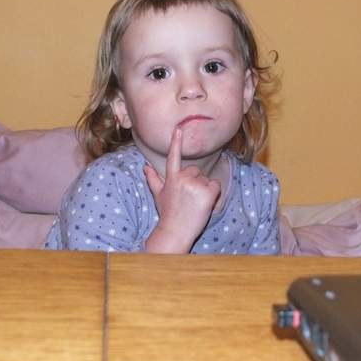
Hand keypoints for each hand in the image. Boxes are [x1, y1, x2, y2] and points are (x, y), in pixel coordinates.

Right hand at [143, 127, 220, 252]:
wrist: (175, 232)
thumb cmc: (168, 214)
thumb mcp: (158, 195)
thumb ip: (153, 179)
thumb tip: (144, 167)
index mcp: (171, 178)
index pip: (173, 156)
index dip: (176, 142)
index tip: (179, 129)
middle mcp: (182, 178)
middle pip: (196, 171)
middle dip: (196, 182)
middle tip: (189, 198)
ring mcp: (195, 185)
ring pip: (206, 179)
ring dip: (204, 189)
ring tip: (194, 203)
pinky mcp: (207, 193)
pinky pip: (216, 185)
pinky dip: (214, 194)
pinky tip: (204, 204)